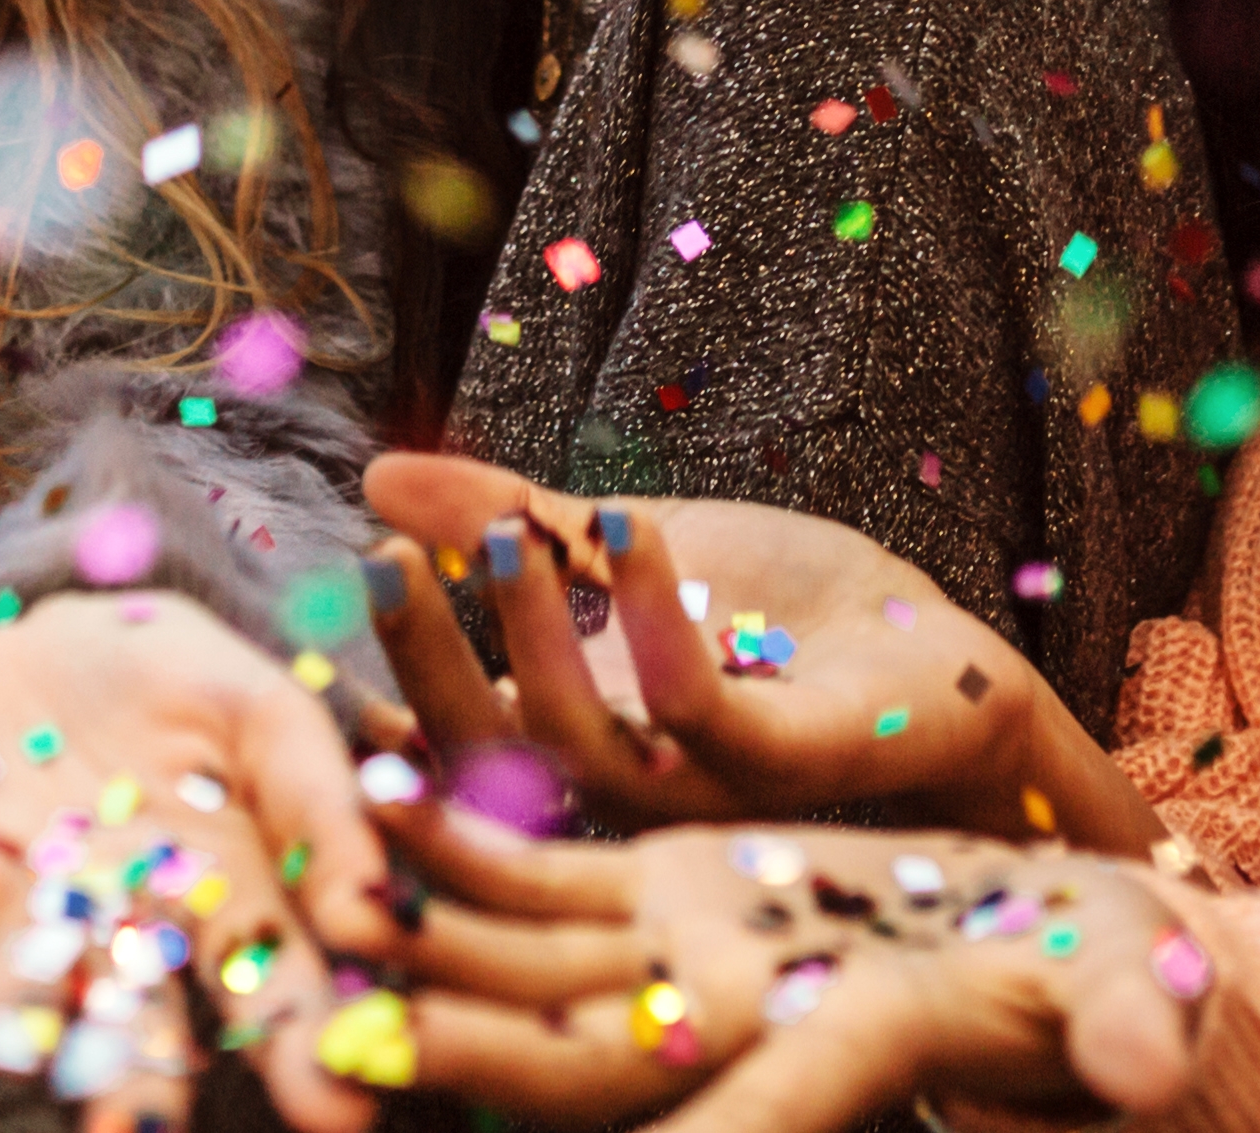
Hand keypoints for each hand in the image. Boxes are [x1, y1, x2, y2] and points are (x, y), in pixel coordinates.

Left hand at [0, 588, 403, 1132]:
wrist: (49, 629)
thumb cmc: (185, 685)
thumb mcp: (267, 713)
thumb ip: (317, 800)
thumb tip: (373, 906)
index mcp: (225, 904)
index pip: (269, 988)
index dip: (300, 1044)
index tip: (336, 1109)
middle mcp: (123, 935)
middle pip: (137, 1026)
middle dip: (137, 1088)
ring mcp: (25, 913)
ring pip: (23, 989)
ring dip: (16, 1021)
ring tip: (12, 1050)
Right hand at [363, 458, 1093, 838]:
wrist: (930, 650)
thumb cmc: (776, 612)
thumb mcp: (623, 547)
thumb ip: (512, 517)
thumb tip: (377, 474)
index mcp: (577, 741)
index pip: (451, 740)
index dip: (380, 687)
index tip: (328, 609)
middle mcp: (623, 784)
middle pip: (490, 756)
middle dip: (427, 659)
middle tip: (383, 560)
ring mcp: (700, 786)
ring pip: (581, 742)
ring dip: (532, 631)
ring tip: (509, 530)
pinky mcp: (785, 762)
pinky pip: (699, 712)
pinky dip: (653, 619)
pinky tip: (631, 526)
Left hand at [379, 815, 1210, 1132]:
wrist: (1072, 943)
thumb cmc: (1117, 982)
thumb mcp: (1127, 997)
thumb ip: (1126, 1027)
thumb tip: (1144, 1069)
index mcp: (846, 1041)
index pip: (747, 1112)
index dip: (680, 1129)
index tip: (549, 1125)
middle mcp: (741, 1019)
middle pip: (580, 1052)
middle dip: (463, 1048)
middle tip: (345, 1043)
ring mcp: (693, 954)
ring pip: (531, 960)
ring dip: (425, 935)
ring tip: (319, 895)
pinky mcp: (673, 886)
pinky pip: (541, 872)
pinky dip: (460, 833)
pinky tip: (373, 779)